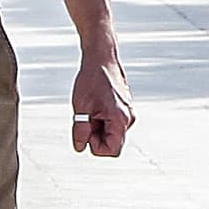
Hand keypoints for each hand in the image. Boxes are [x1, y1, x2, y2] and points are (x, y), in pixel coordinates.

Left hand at [68, 44, 134, 159]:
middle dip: (95, 136)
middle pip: (112, 143)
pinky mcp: (124, 108)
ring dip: (97, 127)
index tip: (85, 130)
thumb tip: (80, 147)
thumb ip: (81, 130)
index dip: (95, 146)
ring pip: (111, 133)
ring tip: (89, 109)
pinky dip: (101, 120)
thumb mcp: (81, 107)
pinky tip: (94, 106)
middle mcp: (128, 118)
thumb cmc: (92, 79)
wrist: (101, 58)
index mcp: (121, 119)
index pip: (112, 151)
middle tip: (85, 118)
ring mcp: (128, 113)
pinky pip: (112, 124)